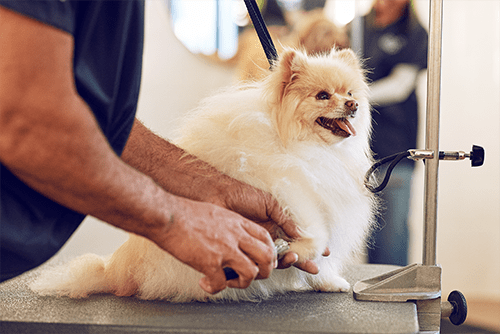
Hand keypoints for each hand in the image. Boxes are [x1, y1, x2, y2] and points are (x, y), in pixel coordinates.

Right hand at [153, 197, 275, 293]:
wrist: (166, 215)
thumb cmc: (184, 213)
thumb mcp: (215, 212)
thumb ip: (227, 225)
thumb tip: (230, 236)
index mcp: (236, 222)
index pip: (265, 237)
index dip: (269, 251)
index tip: (263, 260)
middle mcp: (235, 235)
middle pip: (266, 256)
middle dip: (264, 270)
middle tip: (252, 275)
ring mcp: (224, 249)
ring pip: (251, 272)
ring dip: (243, 282)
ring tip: (231, 282)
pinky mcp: (209, 262)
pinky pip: (221, 284)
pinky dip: (215, 288)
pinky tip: (206, 283)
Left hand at [220, 186, 324, 274]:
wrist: (219, 196)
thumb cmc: (242, 194)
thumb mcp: (270, 203)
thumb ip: (285, 219)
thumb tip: (300, 233)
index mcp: (276, 222)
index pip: (297, 237)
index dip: (310, 245)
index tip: (323, 252)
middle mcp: (269, 234)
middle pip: (290, 251)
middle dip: (303, 260)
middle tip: (314, 266)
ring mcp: (257, 242)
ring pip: (277, 258)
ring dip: (290, 261)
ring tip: (294, 258)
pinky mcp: (245, 249)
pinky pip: (260, 260)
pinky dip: (271, 263)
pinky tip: (276, 261)